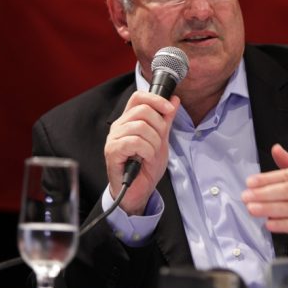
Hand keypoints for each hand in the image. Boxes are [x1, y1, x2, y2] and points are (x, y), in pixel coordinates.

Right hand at [104, 91, 179, 214]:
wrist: (139, 191)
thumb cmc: (146, 166)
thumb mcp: (161, 139)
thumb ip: (166, 120)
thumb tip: (174, 99)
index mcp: (129, 120)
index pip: (138, 97)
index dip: (155, 99)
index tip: (169, 109)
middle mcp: (119, 126)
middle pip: (143, 110)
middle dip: (159, 127)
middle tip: (158, 143)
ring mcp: (114, 138)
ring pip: (141, 126)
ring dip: (153, 143)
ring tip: (150, 154)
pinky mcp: (112, 151)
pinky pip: (135, 142)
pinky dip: (146, 151)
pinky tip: (144, 160)